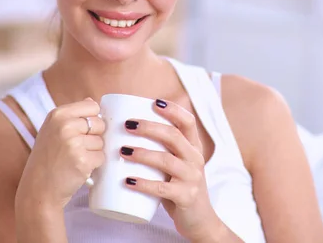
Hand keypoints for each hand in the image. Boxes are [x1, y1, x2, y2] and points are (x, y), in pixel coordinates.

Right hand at [17, 98, 105, 209]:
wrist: (37, 191)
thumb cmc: (46, 161)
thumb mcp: (52, 131)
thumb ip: (72, 116)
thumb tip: (92, 101)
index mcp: (57, 115)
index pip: (93, 107)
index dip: (92, 120)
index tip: (82, 131)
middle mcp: (64, 126)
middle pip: (100, 124)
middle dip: (94, 137)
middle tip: (76, 149)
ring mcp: (73, 143)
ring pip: (102, 141)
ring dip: (94, 152)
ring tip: (75, 159)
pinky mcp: (82, 160)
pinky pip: (101, 157)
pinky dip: (94, 164)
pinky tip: (78, 168)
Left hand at [119, 99, 221, 240]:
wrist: (199, 220)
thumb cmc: (180, 187)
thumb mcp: (178, 165)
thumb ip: (162, 150)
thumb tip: (127, 132)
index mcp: (193, 148)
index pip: (188, 122)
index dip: (173, 110)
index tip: (154, 102)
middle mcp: (195, 159)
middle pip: (174, 136)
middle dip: (150, 127)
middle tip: (128, 124)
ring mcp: (192, 178)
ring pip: (166, 160)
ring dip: (142, 153)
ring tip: (123, 151)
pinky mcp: (186, 196)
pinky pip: (162, 188)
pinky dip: (143, 184)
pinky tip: (128, 181)